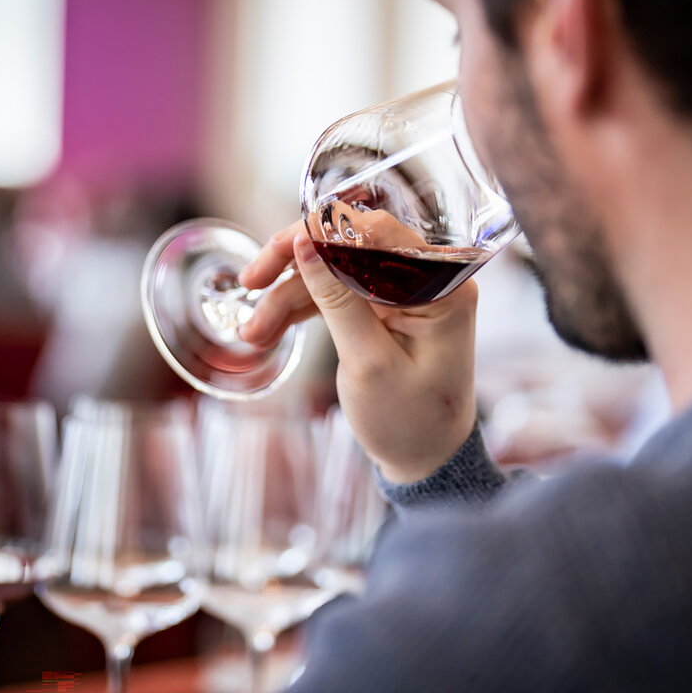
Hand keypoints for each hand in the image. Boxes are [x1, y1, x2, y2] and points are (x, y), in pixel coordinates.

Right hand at [238, 222, 478, 483]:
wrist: (425, 459)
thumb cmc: (409, 419)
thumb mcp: (367, 362)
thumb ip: (337, 299)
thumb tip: (305, 242)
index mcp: (441, 286)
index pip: (375, 233)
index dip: (320, 234)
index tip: (275, 252)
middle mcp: (426, 279)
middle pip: (348, 244)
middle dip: (294, 263)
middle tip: (250, 282)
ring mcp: (403, 292)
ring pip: (333, 270)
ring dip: (288, 295)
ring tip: (252, 332)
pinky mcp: (384, 308)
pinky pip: (335, 292)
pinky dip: (301, 308)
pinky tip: (268, 329)